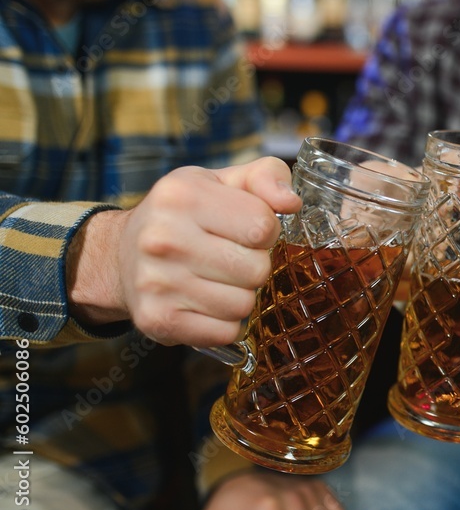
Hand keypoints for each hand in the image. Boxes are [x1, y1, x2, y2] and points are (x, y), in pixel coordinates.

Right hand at [69, 157, 301, 345]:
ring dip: (241, 295)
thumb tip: (291, 203)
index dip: (267, 231)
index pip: (263, 225)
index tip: (247, 230)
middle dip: (254, 265)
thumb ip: (266, 177)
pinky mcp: (157, 320)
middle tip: (232, 257)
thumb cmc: (184, 214)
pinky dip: (225, 323)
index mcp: (183, 195)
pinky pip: (225, 332)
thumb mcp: (221, 180)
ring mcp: (156, 282)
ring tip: (218, 279)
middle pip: (256, 269)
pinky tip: (207, 303)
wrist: (120, 254)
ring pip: (243, 304)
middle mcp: (163, 238)